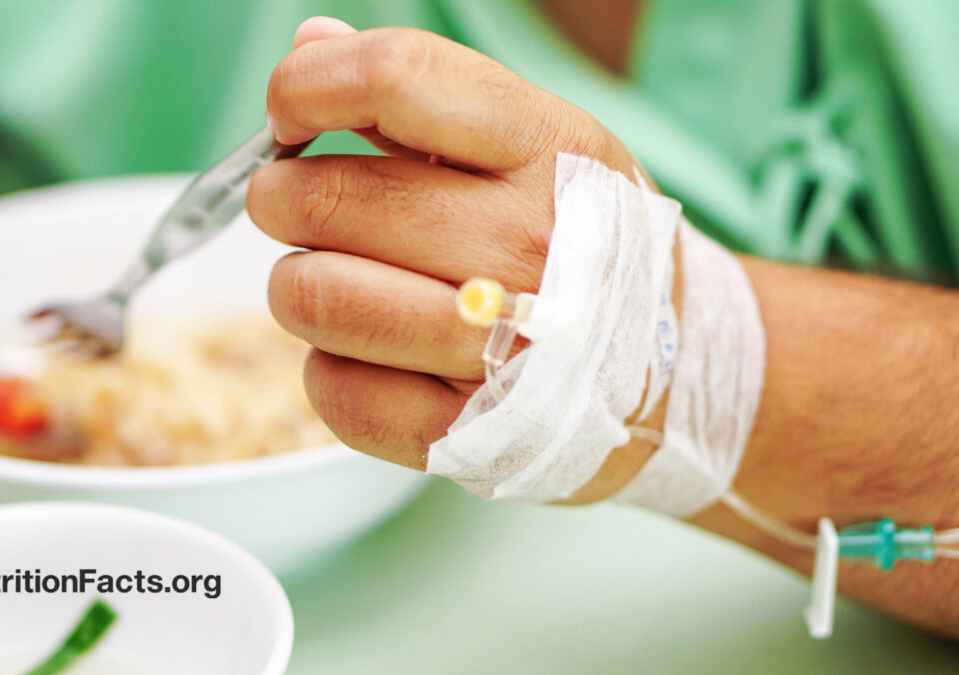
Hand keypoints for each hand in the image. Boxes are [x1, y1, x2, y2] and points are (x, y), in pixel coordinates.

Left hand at [249, 17, 665, 501]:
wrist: (674, 365)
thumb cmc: (585, 237)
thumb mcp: (533, 140)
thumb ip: (417, 94)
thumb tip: (310, 51)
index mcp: (547, 147)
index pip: (395, 79)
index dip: (307, 88)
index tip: (291, 115)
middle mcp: (530, 243)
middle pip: (325, 200)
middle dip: (284, 199)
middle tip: (301, 209)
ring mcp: (502, 347)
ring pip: (313, 297)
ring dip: (299, 285)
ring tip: (335, 281)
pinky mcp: (465, 432)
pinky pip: (333, 391)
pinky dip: (329, 367)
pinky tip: (369, 352)